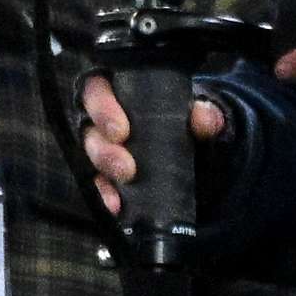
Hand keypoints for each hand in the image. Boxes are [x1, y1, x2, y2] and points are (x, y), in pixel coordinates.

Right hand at [78, 69, 237, 217]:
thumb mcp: (197, 115)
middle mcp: (103, 116)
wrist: (197, 148)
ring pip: (91, 154)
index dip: (101, 108)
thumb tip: (205, 119)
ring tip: (125, 183)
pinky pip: (98, 183)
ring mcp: (102, 145)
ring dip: (107, 171)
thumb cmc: (185, 120)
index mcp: (119, 90)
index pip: (96, 89)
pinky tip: (116, 206)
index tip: (120, 132)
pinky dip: (106, 193)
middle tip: (126, 168)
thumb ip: (204, 114)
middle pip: (90, 127)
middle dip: (104, 150)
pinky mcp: (105, 172)